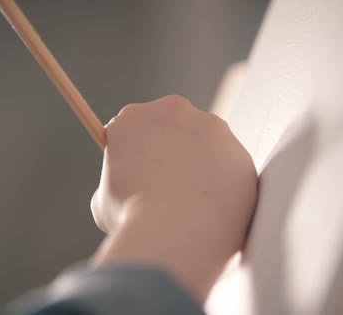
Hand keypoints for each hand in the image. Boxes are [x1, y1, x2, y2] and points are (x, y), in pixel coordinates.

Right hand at [90, 95, 256, 302]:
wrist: (178, 231)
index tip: (139, 173)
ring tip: (189, 205)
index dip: (135, 153)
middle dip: (170, 152)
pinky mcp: (238, 149)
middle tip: (165, 188)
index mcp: (131, 118)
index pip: (132, 128)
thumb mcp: (104, 201)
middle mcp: (172, 110)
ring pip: (204, 147)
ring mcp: (210, 126)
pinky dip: (222, 187)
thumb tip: (123, 193)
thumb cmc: (133, 217)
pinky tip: (211, 209)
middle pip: (171, 128)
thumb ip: (115, 185)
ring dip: (199, 168)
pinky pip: (228, 170)